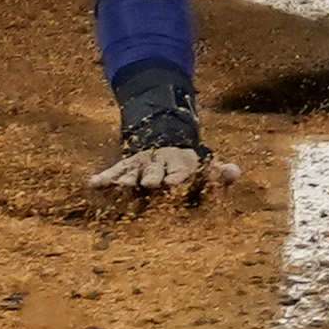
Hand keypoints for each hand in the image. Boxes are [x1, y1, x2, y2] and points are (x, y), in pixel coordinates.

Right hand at [88, 146, 238, 192]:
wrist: (166, 142)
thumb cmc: (189, 164)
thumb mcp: (207, 166)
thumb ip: (220, 173)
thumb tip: (235, 172)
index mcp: (181, 162)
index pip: (180, 170)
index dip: (176, 175)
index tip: (173, 182)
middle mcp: (160, 162)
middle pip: (155, 171)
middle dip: (152, 177)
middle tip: (148, 184)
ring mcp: (141, 163)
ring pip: (133, 171)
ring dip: (127, 179)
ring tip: (120, 185)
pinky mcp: (126, 166)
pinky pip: (113, 171)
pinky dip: (104, 177)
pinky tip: (92, 183)